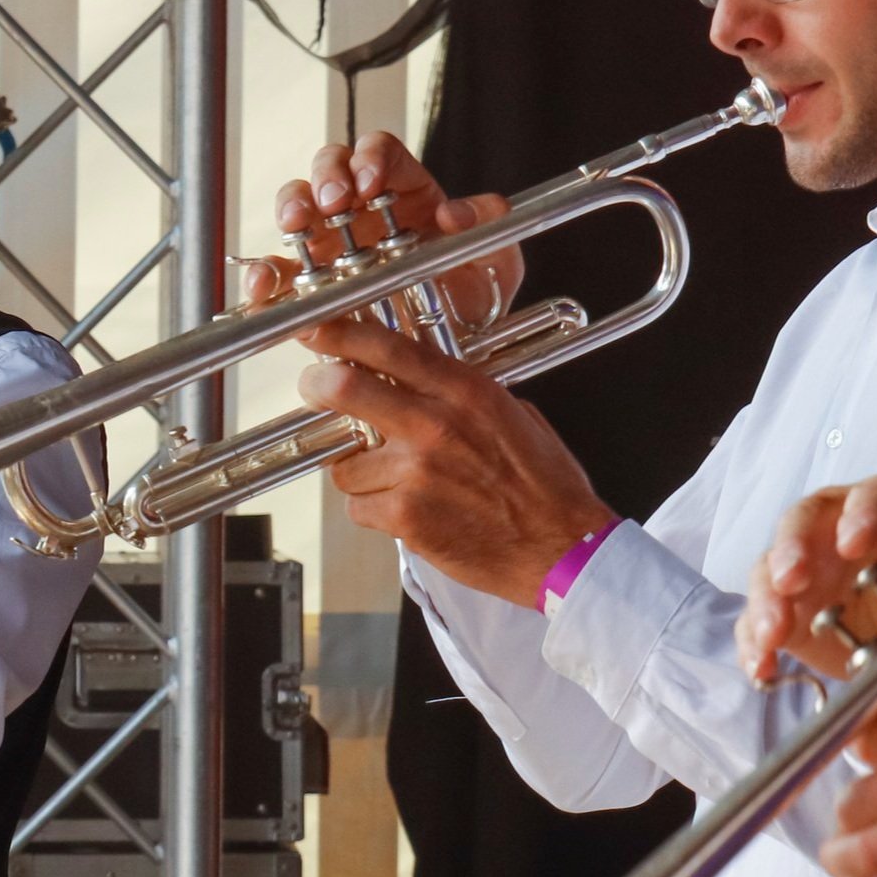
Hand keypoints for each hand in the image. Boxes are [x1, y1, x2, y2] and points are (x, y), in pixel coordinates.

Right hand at [246, 132, 519, 327]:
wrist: (453, 346)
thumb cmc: (472, 296)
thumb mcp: (497, 260)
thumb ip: (489, 227)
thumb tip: (455, 212)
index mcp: (405, 190)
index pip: (380, 153)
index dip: (370, 158)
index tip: (371, 183)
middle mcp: (362, 210)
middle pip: (331, 167)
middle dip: (326, 177)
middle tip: (333, 202)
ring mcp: (332, 244)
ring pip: (298, 205)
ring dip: (292, 208)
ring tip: (297, 226)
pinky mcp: (310, 285)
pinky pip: (278, 272)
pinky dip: (264, 275)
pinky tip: (265, 283)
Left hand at [296, 316, 612, 607]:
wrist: (562, 548)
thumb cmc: (543, 486)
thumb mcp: (510, 414)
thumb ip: (459, 394)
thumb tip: (413, 379)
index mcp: (465, 392)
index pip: (388, 347)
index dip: (340, 333)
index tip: (314, 328)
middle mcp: (436, 425)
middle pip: (345, 389)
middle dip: (318, 387)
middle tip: (315, 391)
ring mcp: (416, 472)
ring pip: (347, 464)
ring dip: (360, 473)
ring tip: (397, 483)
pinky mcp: (405, 516)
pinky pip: (358, 507)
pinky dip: (373, 511)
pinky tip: (406, 513)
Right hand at [736, 474, 876, 683]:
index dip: (864, 513)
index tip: (855, 542)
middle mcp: (839, 531)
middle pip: (806, 521)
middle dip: (794, 549)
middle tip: (792, 578)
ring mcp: (806, 571)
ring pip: (771, 569)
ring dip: (767, 599)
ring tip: (773, 633)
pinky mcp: (784, 612)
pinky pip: (757, 622)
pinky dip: (754, 644)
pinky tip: (763, 666)